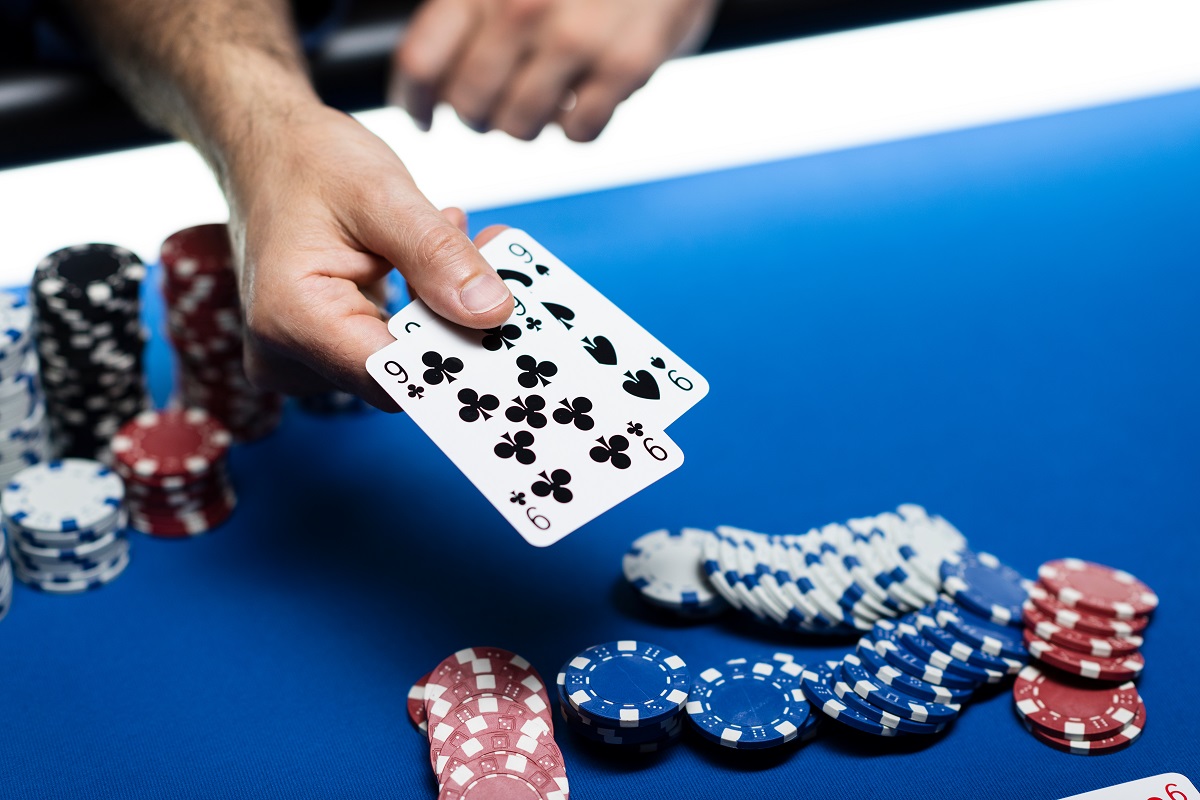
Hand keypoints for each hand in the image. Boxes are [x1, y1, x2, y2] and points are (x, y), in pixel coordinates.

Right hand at [224, 103, 513, 408]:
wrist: (264, 148)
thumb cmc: (308, 161)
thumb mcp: (383, 195)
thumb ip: (438, 256)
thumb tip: (494, 313)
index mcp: (292, 321)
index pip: (396, 379)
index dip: (457, 357)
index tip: (507, 320)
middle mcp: (288, 357)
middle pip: (405, 372)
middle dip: (458, 320)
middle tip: (492, 252)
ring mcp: (301, 361)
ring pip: (405, 359)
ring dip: (442, 306)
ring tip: (456, 236)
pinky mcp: (321, 351)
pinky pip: (390, 346)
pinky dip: (422, 306)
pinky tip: (430, 257)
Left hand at [391, 0, 718, 141]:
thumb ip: (469, 5)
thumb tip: (431, 70)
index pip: (422, 64)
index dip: (413, 100)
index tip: (420, 115)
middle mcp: (522, 9)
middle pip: (469, 104)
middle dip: (474, 114)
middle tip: (489, 106)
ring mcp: (576, 40)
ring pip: (520, 126)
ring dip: (524, 123)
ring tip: (539, 99)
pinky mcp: (627, 65)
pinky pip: (580, 131)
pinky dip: (575, 125)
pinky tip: (580, 97)